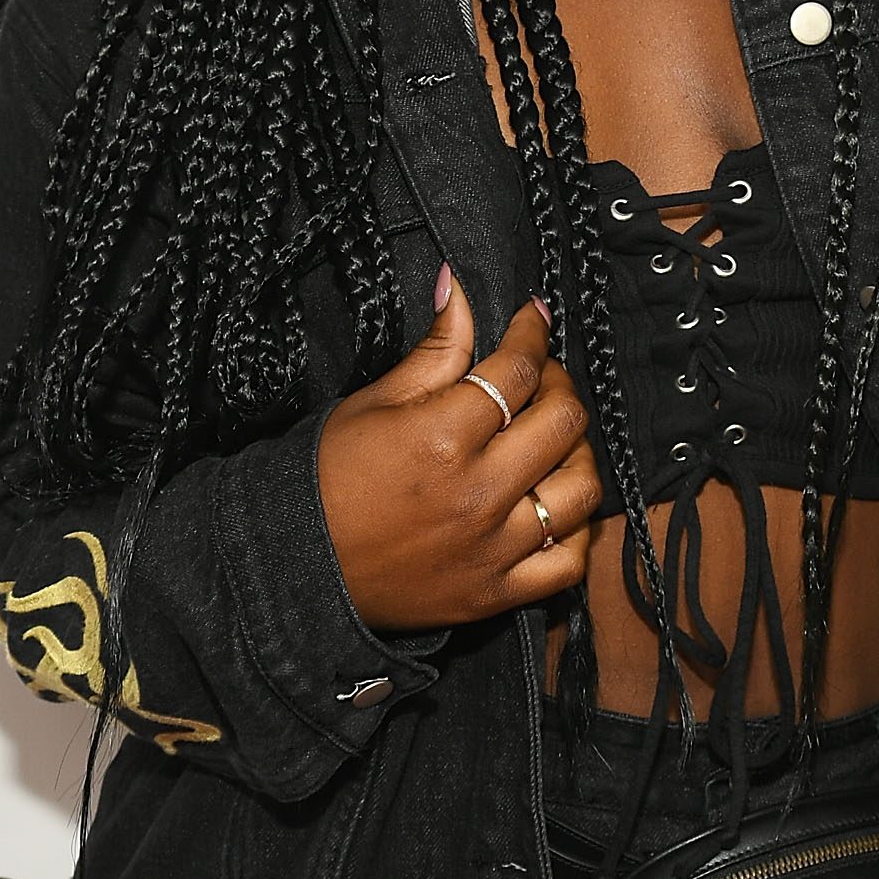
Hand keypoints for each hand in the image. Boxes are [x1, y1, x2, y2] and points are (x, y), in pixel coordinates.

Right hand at [316, 268, 601, 634]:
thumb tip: (460, 285)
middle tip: (538, 380)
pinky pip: (570, 561)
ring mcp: (492, 548)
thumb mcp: (374, 402)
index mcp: (442, 436)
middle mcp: (477, 492)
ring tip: (552, 442)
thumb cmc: (329, 477)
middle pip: (564, 422)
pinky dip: (577, 530)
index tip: (533, 321)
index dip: (532, 334)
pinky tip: (555, 505)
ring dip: (578, 454)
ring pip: (581, 490)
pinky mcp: (495, 593)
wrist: (297, 564)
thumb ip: (434, 348)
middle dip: (559, 385)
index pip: (518, 369)